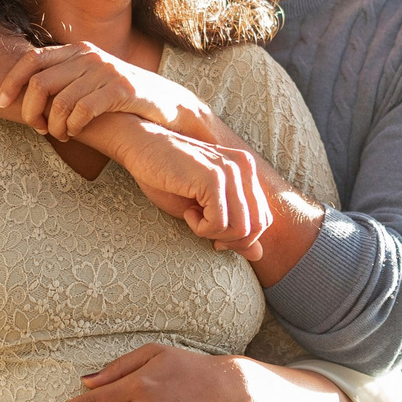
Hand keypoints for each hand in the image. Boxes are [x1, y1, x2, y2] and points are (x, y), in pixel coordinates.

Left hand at [0, 43, 216, 141]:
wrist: (166, 101)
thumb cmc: (121, 95)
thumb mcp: (91, 78)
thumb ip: (64, 78)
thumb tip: (26, 92)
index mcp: (77, 50)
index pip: (31, 59)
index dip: (11, 81)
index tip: (2, 102)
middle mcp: (88, 56)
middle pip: (40, 83)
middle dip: (31, 111)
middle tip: (39, 129)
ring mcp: (105, 71)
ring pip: (59, 102)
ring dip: (54, 126)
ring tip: (60, 135)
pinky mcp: (120, 90)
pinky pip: (83, 111)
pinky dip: (73, 127)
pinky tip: (76, 134)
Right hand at [83, 118, 274, 257]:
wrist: (139, 147)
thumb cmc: (167, 177)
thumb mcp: (204, 208)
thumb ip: (234, 227)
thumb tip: (259, 255)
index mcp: (246, 170)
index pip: (262, 218)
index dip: (239, 237)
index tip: (213, 234)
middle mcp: (244, 167)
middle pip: (256, 226)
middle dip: (228, 238)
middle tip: (202, 226)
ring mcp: (230, 170)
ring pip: (241, 228)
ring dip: (213, 233)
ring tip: (192, 216)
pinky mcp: (213, 177)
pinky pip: (219, 222)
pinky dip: (200, 227)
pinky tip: (186, 212)